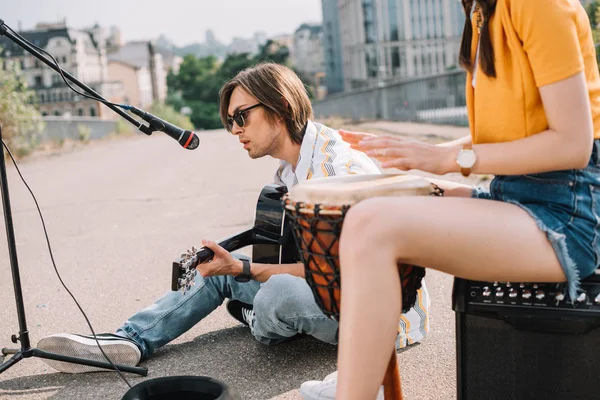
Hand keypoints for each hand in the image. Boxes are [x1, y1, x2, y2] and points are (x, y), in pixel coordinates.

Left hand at [196, 240, 241, 277]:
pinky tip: (211, 259)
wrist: (233, 267)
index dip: (200, 254)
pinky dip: (206, 261)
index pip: (196, 259)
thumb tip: (204, 241)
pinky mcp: (207, 273)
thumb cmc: (228, 262)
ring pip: (199, 262)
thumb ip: (212, 245)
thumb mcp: (221, 251)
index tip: (206, 252)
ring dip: (204, 258)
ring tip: (212, 257)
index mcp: (206, 269)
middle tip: (211, 255)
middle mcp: (204, 273)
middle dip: (203, 256)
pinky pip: (202, 265)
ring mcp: (205, 273)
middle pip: (197, 261)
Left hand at [340, 129, 457, 174]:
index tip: (344, 135)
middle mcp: (401, 144)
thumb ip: (395, 158)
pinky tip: (382, 163)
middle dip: (360, 138)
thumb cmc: (428, 158)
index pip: (375, 138)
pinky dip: (391, 161)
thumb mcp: (408, 157)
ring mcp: (408, 151)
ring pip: (388, 148)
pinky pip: (402, 160)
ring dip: (374, 148)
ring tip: (360, 147)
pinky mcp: (416, 159)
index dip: (359, 137)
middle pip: (377, 139)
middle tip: (343, 135)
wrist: (448, 157)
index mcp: (398, 143)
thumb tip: (383, 161)